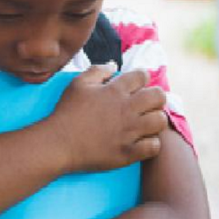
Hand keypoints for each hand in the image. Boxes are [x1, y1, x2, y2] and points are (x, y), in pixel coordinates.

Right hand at [48, 65, 167, 172]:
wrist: (59, 143)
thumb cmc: (66, 112)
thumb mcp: (77, 84)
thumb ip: (97, 71)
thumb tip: (114, 66)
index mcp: (114, 91)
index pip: (142, 76)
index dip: (142, 77)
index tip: (138, 83)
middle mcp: (126, 109)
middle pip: (159, 97)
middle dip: (156, 97)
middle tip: (146, 103)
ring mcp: (129, 131)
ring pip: (160, 121)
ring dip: (155, 120)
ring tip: (146, 122)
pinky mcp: (128, 152)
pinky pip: (154, 146)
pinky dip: (151, 143)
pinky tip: (142, 141)